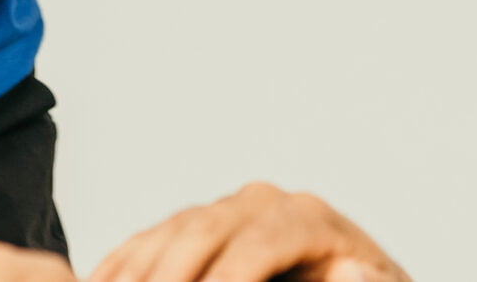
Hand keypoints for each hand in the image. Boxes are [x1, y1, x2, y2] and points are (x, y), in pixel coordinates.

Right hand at [88, 183, 407, 281]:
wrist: (348, 279)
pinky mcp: (197, 229)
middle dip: (171, 276)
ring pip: (169, 234)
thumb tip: (353, 271)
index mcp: (307, 216)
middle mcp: (262, 203)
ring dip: (138, 271)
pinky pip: (150, 241)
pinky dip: (122, 265)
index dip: (230, 278)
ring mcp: (225, 212)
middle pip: (203, 231)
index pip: (259, 243)